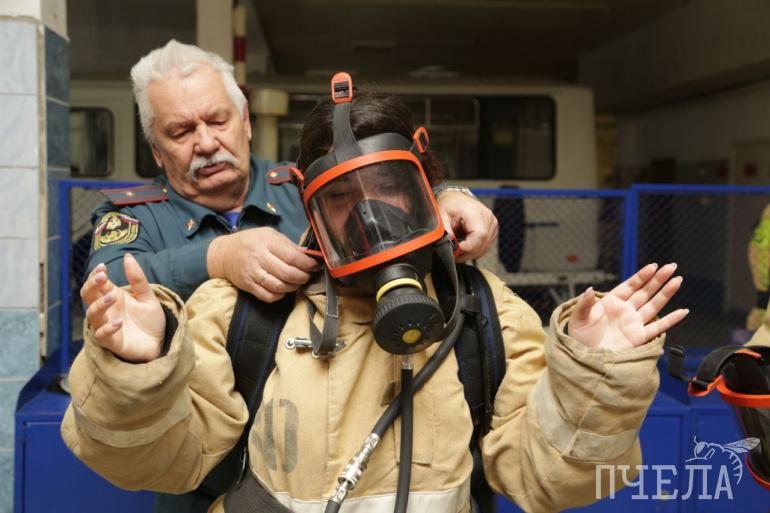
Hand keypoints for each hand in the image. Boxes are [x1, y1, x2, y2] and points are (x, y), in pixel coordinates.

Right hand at [80, 254, 165, 361]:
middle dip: (91, 286)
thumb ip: (138, 279)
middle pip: (87, 297)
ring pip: (92, 315)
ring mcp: (107, 326)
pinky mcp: (113, 342)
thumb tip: (128, 256)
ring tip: (113, 297)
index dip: (95, 275)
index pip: (96, 284)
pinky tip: (118, 322)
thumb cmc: (150, 320)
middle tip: (101, 277)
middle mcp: (106, 311)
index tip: (102, 267)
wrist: (160, 342)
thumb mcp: (147, 296)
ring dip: (99, 305)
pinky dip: (108, 328)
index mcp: (112, 297)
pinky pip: (102, 336)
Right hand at [207, 227, 319, 301]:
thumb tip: (309, 254)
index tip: (315, 266)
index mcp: (267, 242)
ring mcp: (253, 273)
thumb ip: (289, 245)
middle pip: (287, 273)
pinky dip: (279, 296)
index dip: (307, 264)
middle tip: (307, 276)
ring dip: (293, 287)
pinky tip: (283, 290)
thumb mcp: (269, 235)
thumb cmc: (250, 242)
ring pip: (279, 286)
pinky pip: (268, 296)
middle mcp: (259, 257)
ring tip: (297, 283)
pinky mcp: (248, 285)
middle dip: (303, 277)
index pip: (292, 256)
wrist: (224, 254)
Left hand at [437, 190, 497, 261]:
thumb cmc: (450, 204)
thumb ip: (445, 232)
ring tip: (458, 249)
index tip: (456, 250)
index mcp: (476, 213)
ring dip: (471, 252)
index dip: (468, 247)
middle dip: (467, 253)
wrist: (456, 198)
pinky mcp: (492, 229)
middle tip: (454, 253)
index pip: (480, 236)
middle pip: (482, 244)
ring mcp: (492, 224)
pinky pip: (485, 245)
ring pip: (485, 247)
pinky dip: (475, 249)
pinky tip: (465, 246)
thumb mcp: (442, 216)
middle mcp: (488, 218)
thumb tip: (449, 246)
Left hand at [567, 263, 688, 350]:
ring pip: (654, 305)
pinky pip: (658, 327)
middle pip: (645, 292)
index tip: (653, 266)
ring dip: (666, 293)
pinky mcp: (639, 337)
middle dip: (658, 279)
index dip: (642, 276)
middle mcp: (625, 310)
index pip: (630, 286)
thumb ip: (585, 303)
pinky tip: (683, 311)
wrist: (584, 355)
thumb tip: (589, 289)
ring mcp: (633, 323)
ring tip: (678, 280)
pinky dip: (671, 320)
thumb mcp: (579, 317)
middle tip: (671, 266)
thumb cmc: (580, 335)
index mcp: (611, 302)